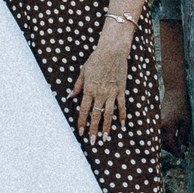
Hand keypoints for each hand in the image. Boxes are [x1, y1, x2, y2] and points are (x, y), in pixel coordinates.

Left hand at [73, 25, 132, 140]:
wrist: (112, 51)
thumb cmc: (96, 59)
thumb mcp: (83, 71)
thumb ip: (77, 86)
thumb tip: (70, 97)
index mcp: (89, 89)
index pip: (84, 110)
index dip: (82, 122)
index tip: (81, 133)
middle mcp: (100, 93)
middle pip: (96, 115)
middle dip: (93, 130)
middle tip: (92, 142)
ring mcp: (111, 92)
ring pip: (109, 113)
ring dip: (107, 127)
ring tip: (105, 138)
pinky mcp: (121, 90)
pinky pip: (122, 105)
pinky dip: (123, 115)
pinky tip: (122, 124)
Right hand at [157, 86, 190, 154]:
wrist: (174, 94)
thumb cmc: (183, 107)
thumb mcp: (186, 123)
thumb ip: (182, 137)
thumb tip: (181, 149)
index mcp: (168, 126)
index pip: (170, 144)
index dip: (176, 152)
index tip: (182, 156)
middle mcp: (159, 126)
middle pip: (163, 144)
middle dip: (172, 150)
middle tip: (181, 153)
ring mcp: (156, 124)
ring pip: (160, 140)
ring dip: (168, 145)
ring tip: (177, 146)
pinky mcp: (156, 123)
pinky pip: (159, 134)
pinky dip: (165, 139)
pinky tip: (172, 139)